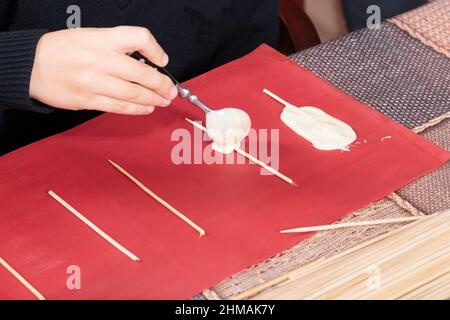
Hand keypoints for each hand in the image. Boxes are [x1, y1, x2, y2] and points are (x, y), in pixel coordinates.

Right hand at [30, 26, 177, 114]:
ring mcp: (93, 81)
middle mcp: (99, 59)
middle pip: (141, 73)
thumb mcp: (89, 36)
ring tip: (163, 101)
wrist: (30, 66)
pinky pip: (119, 107)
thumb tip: (145, 62)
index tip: (163, 61)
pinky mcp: (88, 100)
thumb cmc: (62, 50)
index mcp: (101, 39)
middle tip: (171, 91)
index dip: (156, 50)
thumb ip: (116, 46)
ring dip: (153, 99)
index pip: (139, 38)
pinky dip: (137, 109)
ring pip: (133, 93)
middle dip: (161, 85)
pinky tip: (147, 108)